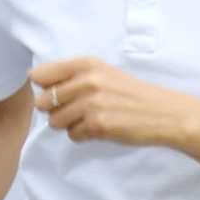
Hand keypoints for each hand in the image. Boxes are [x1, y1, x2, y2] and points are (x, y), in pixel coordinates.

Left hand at [31, 54, 199, 152]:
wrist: (165, 113)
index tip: (56, 93)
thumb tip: (34, 79)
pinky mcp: (99, 125)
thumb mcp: (104, 73)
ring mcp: (92, 104)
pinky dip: (83, 135)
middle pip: (44, 101)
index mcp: (86, 64)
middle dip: (54, 110)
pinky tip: (101, 128)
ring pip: (55, 121)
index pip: (41, 75)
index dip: (44, 88)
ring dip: (69, 124)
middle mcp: (87, 81)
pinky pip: (73, 135)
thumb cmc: (133, 94)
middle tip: (76, 111)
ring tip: (90, 119)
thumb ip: (73, 75)